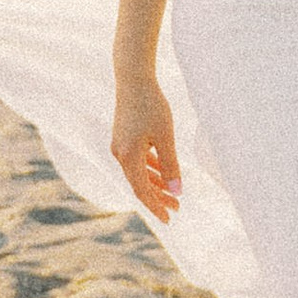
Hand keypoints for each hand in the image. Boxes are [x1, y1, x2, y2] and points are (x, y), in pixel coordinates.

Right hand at [112, 74, 182, 225]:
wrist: (133, 79)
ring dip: (155, 184)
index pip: (142, 190)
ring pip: (138, 172)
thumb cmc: (151, 105)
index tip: (169, 218)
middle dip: (158, 197)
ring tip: (174, 193)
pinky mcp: (123, 138)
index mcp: (128, 156)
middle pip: (139, 184)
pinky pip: (137, 161)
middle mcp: (119, 154)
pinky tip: (162, 172)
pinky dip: (150, 169)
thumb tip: (177, 191)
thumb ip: (170, 165)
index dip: (156, 206)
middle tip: (177, 208)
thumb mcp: (165, 137)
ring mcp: (119, 146)